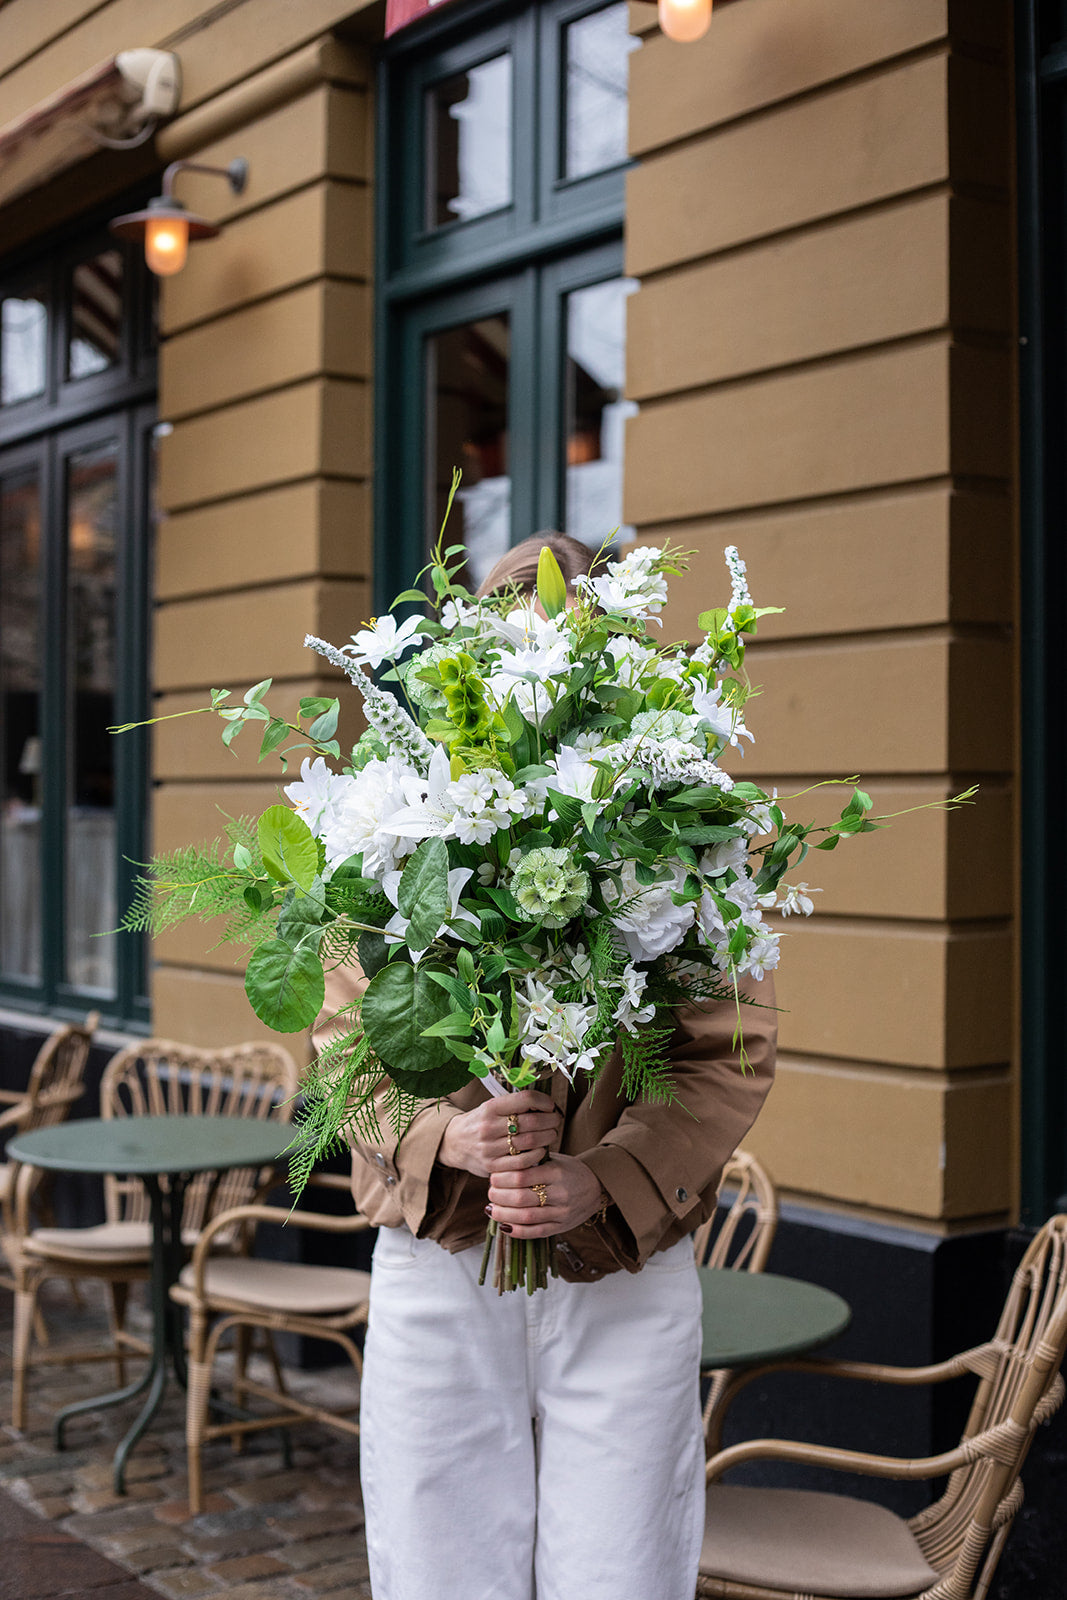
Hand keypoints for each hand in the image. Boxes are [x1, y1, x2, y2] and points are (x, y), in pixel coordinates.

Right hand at [437, 1090, 559, 1179]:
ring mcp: (489, 1148)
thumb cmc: (480, 1122)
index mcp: (490, 1107)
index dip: (543, 1101)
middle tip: (556, 1120)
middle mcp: (488, 1126)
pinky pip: (522, 1162)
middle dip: (550, 1120)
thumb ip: (514, 1105)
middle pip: (530, 1121)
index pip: (525, 1099)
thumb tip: (545, 1103)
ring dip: (547, 1137)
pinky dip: (537, 1155)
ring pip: (529, 1141)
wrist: (454, 1143)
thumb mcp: (491, 1107)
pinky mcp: (492, 1166)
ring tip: (552, 1134)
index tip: (551, 1105)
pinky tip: (542, 1150)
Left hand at [486, 1153, 602, 1238]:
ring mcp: (561, 1212)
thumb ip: (531, 1161)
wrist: (597, 1186)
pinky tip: (503, 1226)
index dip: (502, 1178)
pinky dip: (516, 1231)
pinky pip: (536, 1232)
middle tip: (490, 1193)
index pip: (522, 1176)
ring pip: (526, 1217)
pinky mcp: (561, 1227)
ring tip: (491, 1210)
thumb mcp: (554, 1159)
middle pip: (521, 1198)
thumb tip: (500, 1165)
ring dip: (503, 1215)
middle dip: (499, 1197)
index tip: (492, 1177)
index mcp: (556, 1172)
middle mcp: (560, 1193)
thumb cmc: (569, 1170)